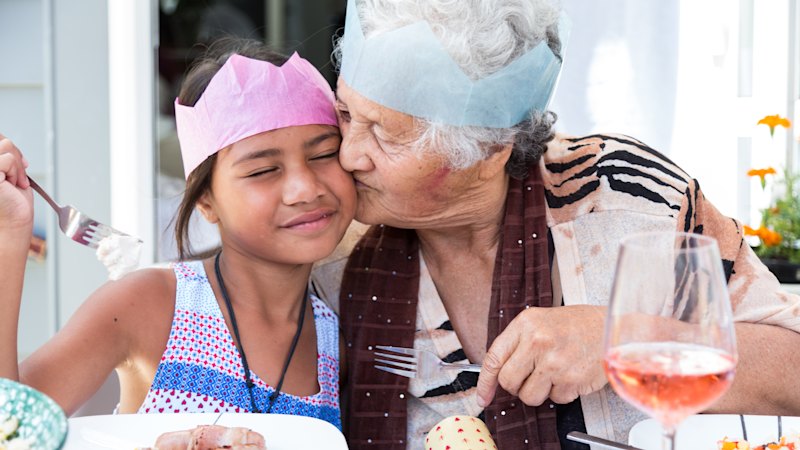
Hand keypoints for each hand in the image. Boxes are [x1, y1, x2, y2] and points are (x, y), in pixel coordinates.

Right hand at [0, 134, 33, 232]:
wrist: (15, 219)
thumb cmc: (12, 197)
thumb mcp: (8, 167)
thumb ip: (3, 151)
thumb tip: (4, 138)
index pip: (0, 137)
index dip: (11, 148)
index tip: (20, 164)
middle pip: (3, 139)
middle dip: (16, 156)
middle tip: (17, 176)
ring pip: (6, 146)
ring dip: (17, 166)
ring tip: (12, 182)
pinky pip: (7, 159)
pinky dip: (16, 172)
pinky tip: (12, 186)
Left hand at [476, 305, 608, 406]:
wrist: (614, 329)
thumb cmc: (578, 325)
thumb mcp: (541, 321)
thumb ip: (518, 342)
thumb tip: (497, 371)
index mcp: (525, 324)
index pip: (494, 358)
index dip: (485, 381)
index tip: (483, 395)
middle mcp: (537, 342)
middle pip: (508, 382)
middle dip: (517, 386)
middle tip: (531, 378)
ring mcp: (554, 363)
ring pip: (529, 396)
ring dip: (540, 391)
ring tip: (554, 373)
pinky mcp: (570, 380)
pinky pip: (555, 399)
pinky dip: (562, 392)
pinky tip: (571, 374)